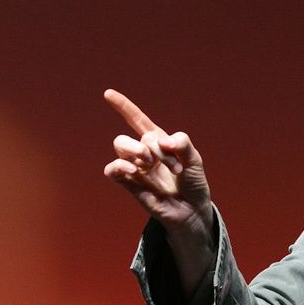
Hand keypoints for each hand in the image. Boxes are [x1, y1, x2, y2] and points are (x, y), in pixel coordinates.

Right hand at [103, 88, 213, 244]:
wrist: (192, 210)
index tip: (108, 94)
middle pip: (135, 135)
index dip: (124, 107)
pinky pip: (112, 169)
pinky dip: (121, 165)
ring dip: (137, 150)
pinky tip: (136, 171)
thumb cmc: (193, 184)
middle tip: (170, 164)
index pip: (138, 120)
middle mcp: (145, 152)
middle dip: (152, 145)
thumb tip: (162, 142)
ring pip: (120, 144)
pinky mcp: (129, 183)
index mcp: (159, 142)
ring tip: (151, 164)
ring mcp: (135, 168)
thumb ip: (182, 144)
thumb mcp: (195, 160)